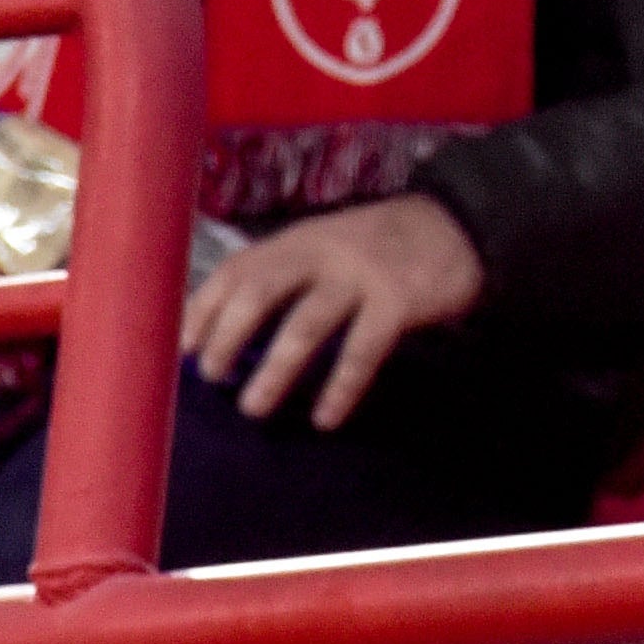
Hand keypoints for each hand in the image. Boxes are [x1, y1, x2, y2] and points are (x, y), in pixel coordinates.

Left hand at [180, 193, 486, 429]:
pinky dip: (341, 388)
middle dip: (229, 335)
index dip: (205, 307)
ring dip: (275, 370)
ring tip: (254, 408)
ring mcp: (361, 275)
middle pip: (262, 290)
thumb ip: (288, 274)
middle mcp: (323, 252)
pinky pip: (361, 350)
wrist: (460, 225)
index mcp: (299, 239)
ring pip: (306, 324)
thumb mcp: (327, 244)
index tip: (184, 348)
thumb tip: (232, 332)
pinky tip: (327, 418)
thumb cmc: (381, 246)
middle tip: (213, 376)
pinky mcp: (398, 300)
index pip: (238, 268)